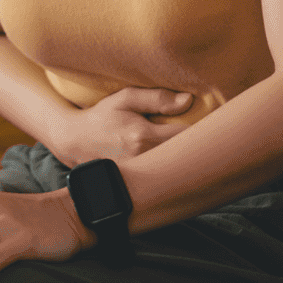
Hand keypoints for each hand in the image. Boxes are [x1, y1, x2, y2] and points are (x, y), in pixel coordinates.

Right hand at [49, 86, 195, 168]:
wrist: (74, 141)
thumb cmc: (100, 117)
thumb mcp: (124, 99)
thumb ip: (156, 98)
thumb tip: (187, 101)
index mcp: (143, 136)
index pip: (187, 134)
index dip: (202, 128)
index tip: (209, 122)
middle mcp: (143, 158)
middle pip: (185, 155)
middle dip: (197, 146)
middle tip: (206, 137)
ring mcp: (139, 174)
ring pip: (176, 168)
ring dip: (185, 159)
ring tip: (192, 149)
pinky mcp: (136, 184)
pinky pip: (163, 177)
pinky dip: (171, 170)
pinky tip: (174, 163)